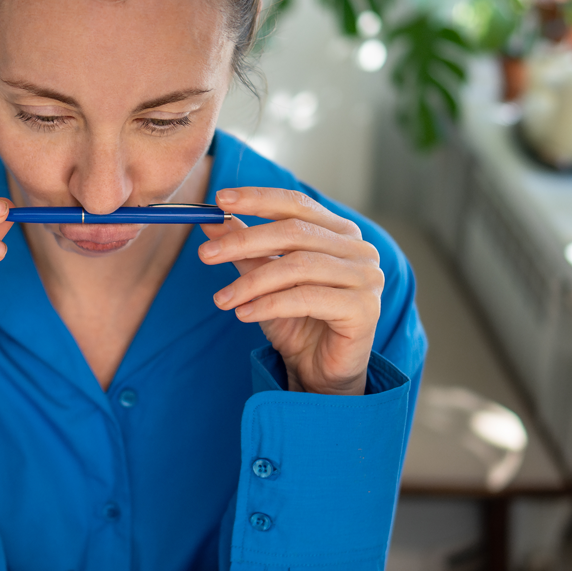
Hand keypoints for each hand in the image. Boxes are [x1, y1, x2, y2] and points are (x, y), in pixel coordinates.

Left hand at [198, 187, 382, 396]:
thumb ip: (247, 249)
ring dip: (251, 282)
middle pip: (294, 232)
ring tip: (222, 299)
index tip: (219, 200)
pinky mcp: (364, 309)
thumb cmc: (298, 323)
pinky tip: (244, 314)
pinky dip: (269, 305)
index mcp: (339, 232)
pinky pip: (307, 298)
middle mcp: (358, 249)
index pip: (296, 205)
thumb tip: (212, 219)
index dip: (258, 198)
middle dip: (244, 241)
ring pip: (298, 266)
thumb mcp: (266, 281)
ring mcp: (366, 278)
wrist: (321, 372)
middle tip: (206, 254)